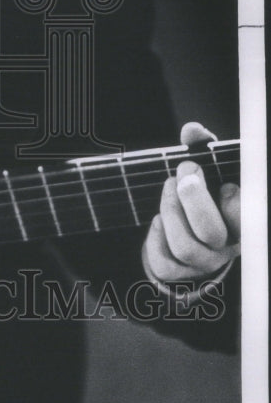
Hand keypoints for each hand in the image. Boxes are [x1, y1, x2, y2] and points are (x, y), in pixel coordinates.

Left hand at [142, 122, 239, 284]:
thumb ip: (203, 148)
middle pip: (211, 233)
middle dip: (193, 198)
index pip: (246, 222)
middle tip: (185, 171)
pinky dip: (156, 237)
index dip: (235, 204)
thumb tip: (192, 129)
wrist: (186, 228)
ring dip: (170, 210)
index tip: (225, 184)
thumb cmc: (203, 193)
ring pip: (184, 246)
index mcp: (242, 224)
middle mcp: (225, 247)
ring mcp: (202, 262)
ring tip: (169, 186)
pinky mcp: (179, 273)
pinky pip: (164, 264)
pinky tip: (157, 220)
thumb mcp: (208, 168)